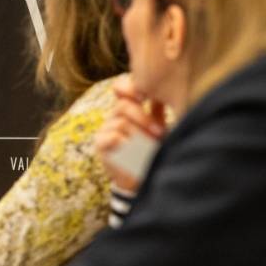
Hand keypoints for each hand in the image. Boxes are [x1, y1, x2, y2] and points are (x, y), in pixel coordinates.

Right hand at [95, 75, 165, 191]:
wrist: (141, 178)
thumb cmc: (151, 151)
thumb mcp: (158, 128)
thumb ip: (157, 110)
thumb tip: (165, 92)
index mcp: (126, 108)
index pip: (120, 87)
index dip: (129, 87)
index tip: (145, 97)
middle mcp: (113, 117)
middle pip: (123, 105)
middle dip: (143, 118)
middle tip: (159, 133)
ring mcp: (105, 130)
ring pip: (120, 123)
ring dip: (139, 134)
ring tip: (152, 145)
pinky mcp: (100, 145)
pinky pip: (112, 137)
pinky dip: (126, 142)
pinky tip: (135, 150)